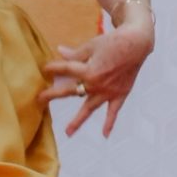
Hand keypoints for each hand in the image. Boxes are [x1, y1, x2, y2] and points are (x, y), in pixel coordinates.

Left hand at [38, 17, 153, 136]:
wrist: (136, 44)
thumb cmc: (113, 42)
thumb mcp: (92, 45)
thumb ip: (75, 53)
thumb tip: (60, 51)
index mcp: (88, 70)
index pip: (65, 70)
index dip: (53, 68)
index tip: (44, 68)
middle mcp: (96, 84)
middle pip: (70, 91)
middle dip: (53, 94)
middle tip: (40, 99)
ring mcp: (108, 92)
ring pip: (89, 108)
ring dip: (78, 120)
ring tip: (68, 132)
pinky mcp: (119, 95)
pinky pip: (113, 112)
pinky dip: (109, 123)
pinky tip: (104, 134)